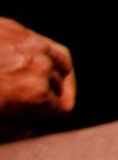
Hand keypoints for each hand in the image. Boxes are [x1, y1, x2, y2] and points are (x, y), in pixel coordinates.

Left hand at [0, 17, 75, 137]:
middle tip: (35, 107)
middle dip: (51, 98)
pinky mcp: (16, 29)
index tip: (38, 119)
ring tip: (49, 84)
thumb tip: (28, 128)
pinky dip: (43, 56)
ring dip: (56, 75)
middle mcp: (40, 66)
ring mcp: (30, 44)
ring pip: (60, 61)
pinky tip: (32, 63)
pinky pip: (43, 44)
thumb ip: (14, 130)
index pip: (62, 109)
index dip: (49, 117)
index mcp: (35, 93)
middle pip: (61, 86)